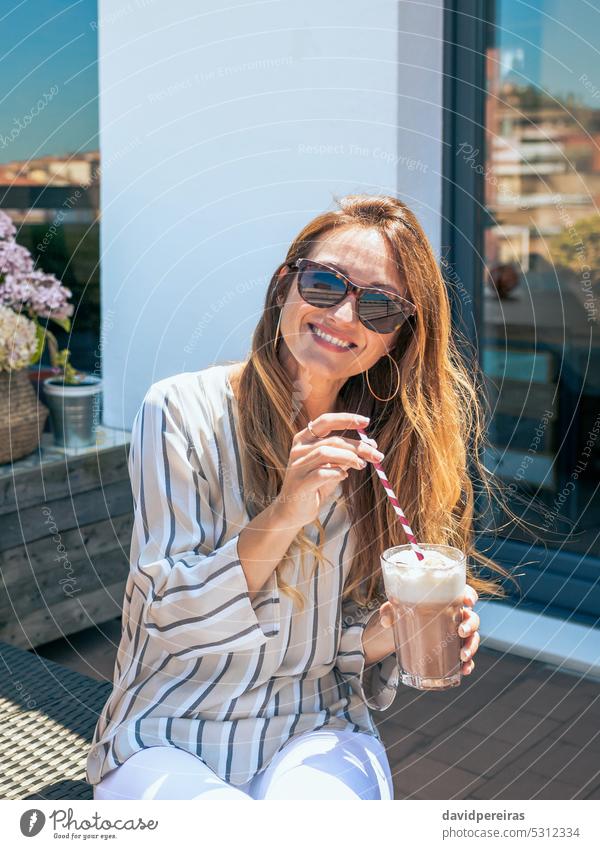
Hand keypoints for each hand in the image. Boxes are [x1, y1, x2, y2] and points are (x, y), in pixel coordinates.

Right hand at [274, 412, 384, 527]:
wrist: (293, 511)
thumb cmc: (314, 486)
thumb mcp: (332, 467)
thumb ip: (346, 455)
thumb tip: (371, 445)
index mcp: (304, 439)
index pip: (325, 421)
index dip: (346, 419)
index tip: (366, 421)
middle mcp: (298, 449)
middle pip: (332, 440)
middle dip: (357, 446)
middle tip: (376, 455)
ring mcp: (297, 466)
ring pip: (325, 453)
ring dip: (349, 458)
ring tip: (362, 465)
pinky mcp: (300, 483)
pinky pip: (321, 473)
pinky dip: (337, 473)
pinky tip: (344, 476)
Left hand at [378, 584, 479, 675]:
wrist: (399, 632)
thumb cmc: (402, 614)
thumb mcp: (394, 610)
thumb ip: (388, 610)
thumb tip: (386, 620)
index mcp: (444, 600)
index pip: (463, 593)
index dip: (469, 596)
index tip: (467, 602)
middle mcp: (454, 616)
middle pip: (472, 617)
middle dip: (471, 625)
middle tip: (461, 631)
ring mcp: (455, 634)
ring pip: (472, 638)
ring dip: (471, 646)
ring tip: (462, 656)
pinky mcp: (453, 651)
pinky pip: (467, 657)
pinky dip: (468, 664)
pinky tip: (464, 670)